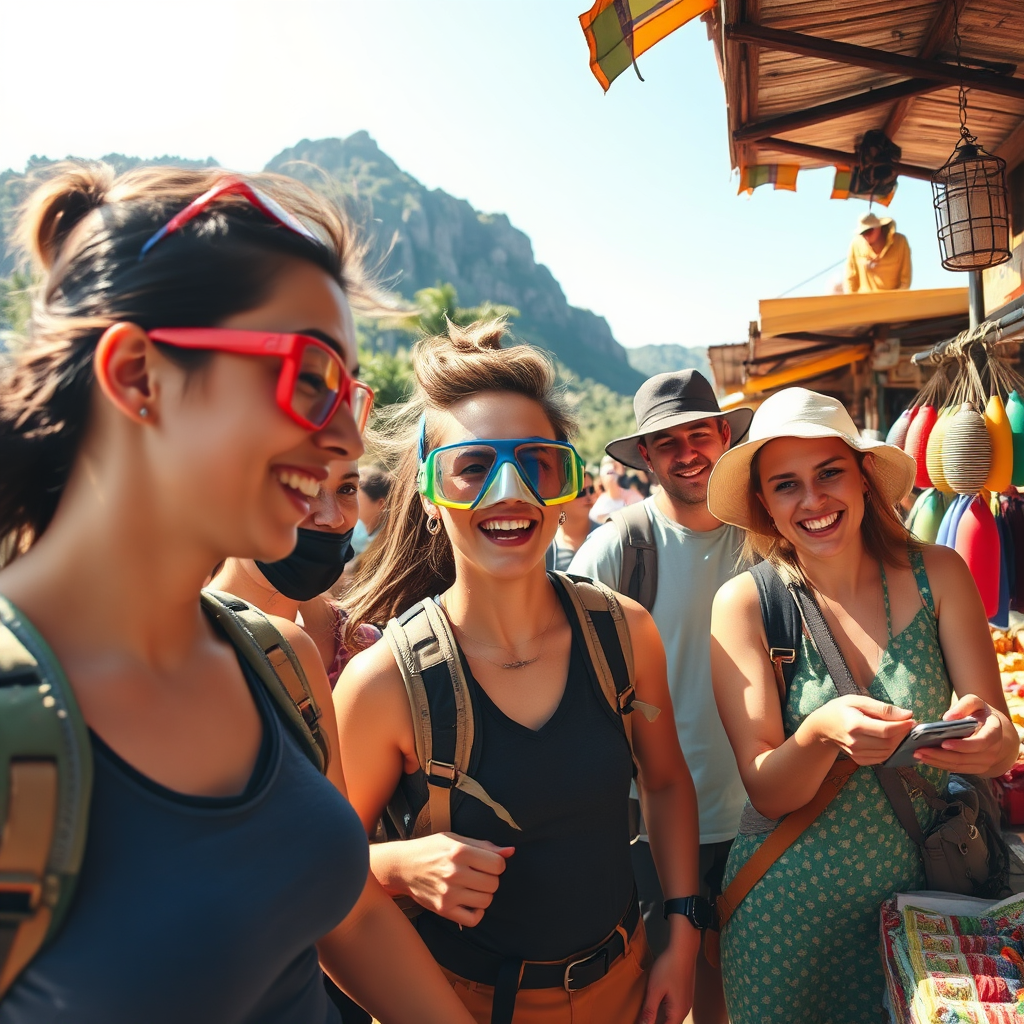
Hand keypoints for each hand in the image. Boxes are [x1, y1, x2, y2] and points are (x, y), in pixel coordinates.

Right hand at [398, 832, 513, 926]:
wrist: (403, 866)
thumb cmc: (431, 849)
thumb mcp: (455, 839)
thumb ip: (484, 846)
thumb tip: (511, 852)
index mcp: (459, 851)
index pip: (498, 864)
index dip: (497, 864)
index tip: (488, 863)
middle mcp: (454, 872)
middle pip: (493, 883)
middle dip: (491, 879)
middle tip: (480, 875)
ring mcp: (449, 893)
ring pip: (486, 901)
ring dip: (484, 894)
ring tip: (474, 887)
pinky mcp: (443, 909)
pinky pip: (473, 919)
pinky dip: (477, 913)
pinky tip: (471, 902)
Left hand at [638, 927, 697, 1023]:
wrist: (683, 950)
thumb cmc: (669, 967)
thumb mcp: (655, 990)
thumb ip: (649, 1010)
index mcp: (678, 1012)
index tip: (643, 1021)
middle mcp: (684, 1010)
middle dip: (656, 1022)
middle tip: (644, 1017)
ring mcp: (686, 1002)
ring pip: (672, 1017)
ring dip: (660, 1017)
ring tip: (648, 1012)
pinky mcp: (685, 994)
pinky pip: (674, 1008)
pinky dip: (665, 1010)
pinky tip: (657, 1002)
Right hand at [808, 694, 914, 764]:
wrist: (823, 726)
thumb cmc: (841, 709)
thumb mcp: (858, 700)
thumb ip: (882, 708)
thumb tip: (907, 714)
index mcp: (854, 725)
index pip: (886, 730)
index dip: (903, 726)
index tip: (911, 719)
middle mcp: (855, 742)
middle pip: (889, 743)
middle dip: (902, 734)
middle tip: (907, 724)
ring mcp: (856, 753)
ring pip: (888, 752)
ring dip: (898, 742)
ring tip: (899, 731)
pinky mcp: (859, 759)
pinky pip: (881, 758)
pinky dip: (890, 750)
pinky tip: (889, 740)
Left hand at [914, 694, 1007, 774]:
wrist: (995, 731)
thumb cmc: (981, 714)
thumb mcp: (976, 703)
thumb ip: (965, 705)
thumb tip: (948, 717)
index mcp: (993, 732)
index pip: (980, 742)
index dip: (963, 745)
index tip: (943, 743)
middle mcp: (992, 751)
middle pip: (965, 758)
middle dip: (941, 755)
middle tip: (919, 750)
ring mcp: (985, 762)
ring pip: (960, 765)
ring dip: (938, 762)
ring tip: (918, 755)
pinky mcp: (977, 768)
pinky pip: (958, 769)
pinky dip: (942, 765)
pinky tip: (927, 760)